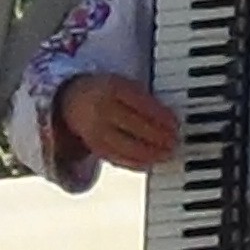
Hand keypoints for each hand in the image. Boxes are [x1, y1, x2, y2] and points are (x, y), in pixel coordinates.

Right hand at [51, 72, 177, 169]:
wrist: (73, 101)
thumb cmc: (110, 93)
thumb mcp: (126, 86)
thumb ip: (147, 100)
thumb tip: (173, 121)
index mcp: (113, 89)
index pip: (142, 104)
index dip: (162, 117)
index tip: (176, 124)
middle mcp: (103, 110)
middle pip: (136, 127)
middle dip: (159, 137)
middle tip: (175, 141)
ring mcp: (97, 131)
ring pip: (128, 147)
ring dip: (152, 153)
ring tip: (168, 154)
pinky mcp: (96, 148)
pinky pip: (119, 159)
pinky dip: (138, 163)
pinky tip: (152, 162)